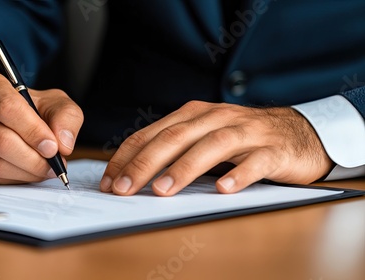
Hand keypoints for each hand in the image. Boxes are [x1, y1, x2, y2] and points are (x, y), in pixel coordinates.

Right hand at [0, 69, 83, 183]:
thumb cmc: (23, 109)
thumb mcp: (50, 102)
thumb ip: (65, 116)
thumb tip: (63, 142)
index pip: (7, 107)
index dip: (33, 131)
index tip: (53, 147)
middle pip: (0, 139)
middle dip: (34, 158)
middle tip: (53, 165)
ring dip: (26, 172)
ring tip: (43, 169)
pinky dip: (13, 179)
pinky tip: (24, 172)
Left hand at [99, 101, 332, 195]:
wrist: (297, 132)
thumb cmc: (240, 138)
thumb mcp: (202, 137)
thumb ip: (174, 149)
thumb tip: (134, 173)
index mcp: (194, 114)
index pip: (153, 133)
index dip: (128, 156)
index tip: (109, 179)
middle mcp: (217, 118)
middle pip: (176, 137)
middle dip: (145, 163)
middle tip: (124, 188)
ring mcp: (246, 132)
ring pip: (212, 145)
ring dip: (185, 168)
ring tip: (162, 190)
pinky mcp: (273, 150)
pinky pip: (255, 162)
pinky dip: (239, 174)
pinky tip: (223, 189)